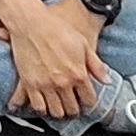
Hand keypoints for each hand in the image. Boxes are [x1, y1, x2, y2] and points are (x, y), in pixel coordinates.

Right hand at [0, 0, 112, 120]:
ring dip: (58, 112)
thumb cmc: (57, 30)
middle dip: (74, 109)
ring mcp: (46, 85)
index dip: (89, 102)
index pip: (89, 99)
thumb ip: (96, 65)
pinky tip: (43, 106)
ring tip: (59, 107)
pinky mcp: (30, 84)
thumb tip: (106, 80)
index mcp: (78, 74)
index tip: (86, 101)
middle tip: (72, 106)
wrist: (32, 23)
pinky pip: (36, 106)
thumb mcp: (83, 44)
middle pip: (72, 109)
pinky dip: (40, 109)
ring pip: (55, 112)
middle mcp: (63, 83)